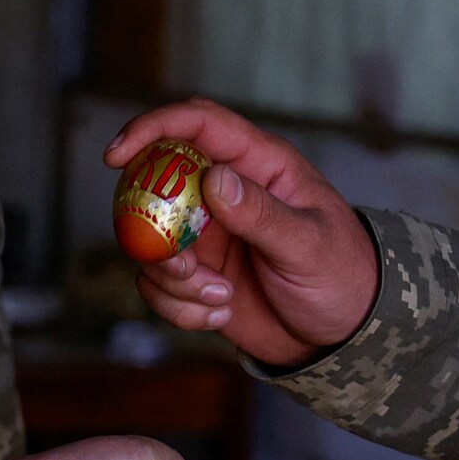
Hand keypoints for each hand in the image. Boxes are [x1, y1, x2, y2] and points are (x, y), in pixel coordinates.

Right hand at [106, 99, 379, 368]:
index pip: (197, 124)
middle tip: (182, 267)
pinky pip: (157, 286)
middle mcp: (222, 192)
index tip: (116, 155)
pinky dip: (178, 307)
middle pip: (154, 184)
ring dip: (173, 280)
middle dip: (151, 229)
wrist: (342, 335)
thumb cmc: (342, 275)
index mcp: (257, 164)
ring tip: (220, 299)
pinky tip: (219, 316)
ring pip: (148, 242)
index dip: (152, 128)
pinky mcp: (195, 274)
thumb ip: (263, 214)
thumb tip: (215, 178)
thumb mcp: (310, 244)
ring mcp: (205, 234)